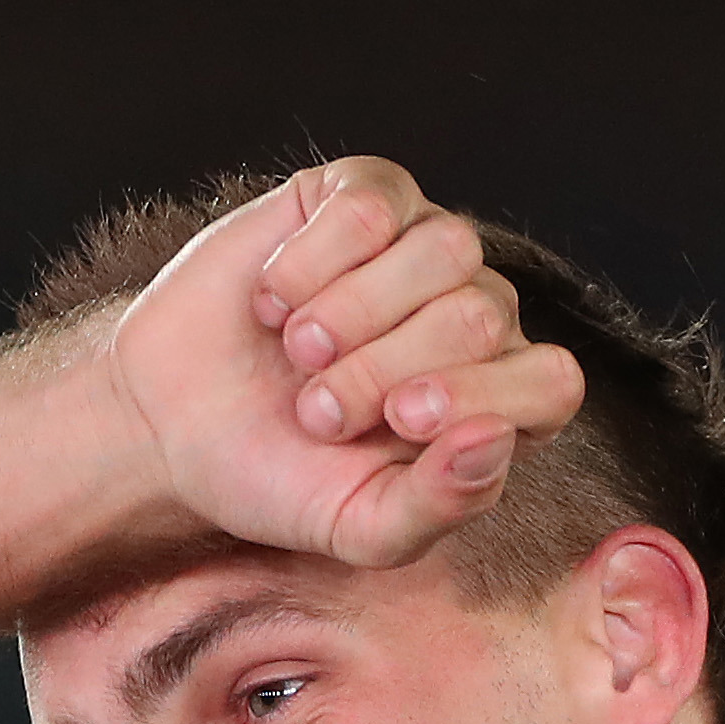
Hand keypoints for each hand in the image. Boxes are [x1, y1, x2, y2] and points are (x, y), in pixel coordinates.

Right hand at [90, 159, 587, 569]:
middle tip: (317, 410)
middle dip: (385, 368)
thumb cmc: (279, 478)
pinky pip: (373, 204)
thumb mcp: (359, 527)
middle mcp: (475, 316)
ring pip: (446, 247)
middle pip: (483, 315)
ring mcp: (425, 248)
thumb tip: (497, 442)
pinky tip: (275, 300)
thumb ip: (440, 505)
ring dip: (355, 311)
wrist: (174, 425)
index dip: (480, 395)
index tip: (398, 421)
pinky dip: (314, 261)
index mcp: (497, 401)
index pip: (551, 383)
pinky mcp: (364, 196)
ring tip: (298, 351)